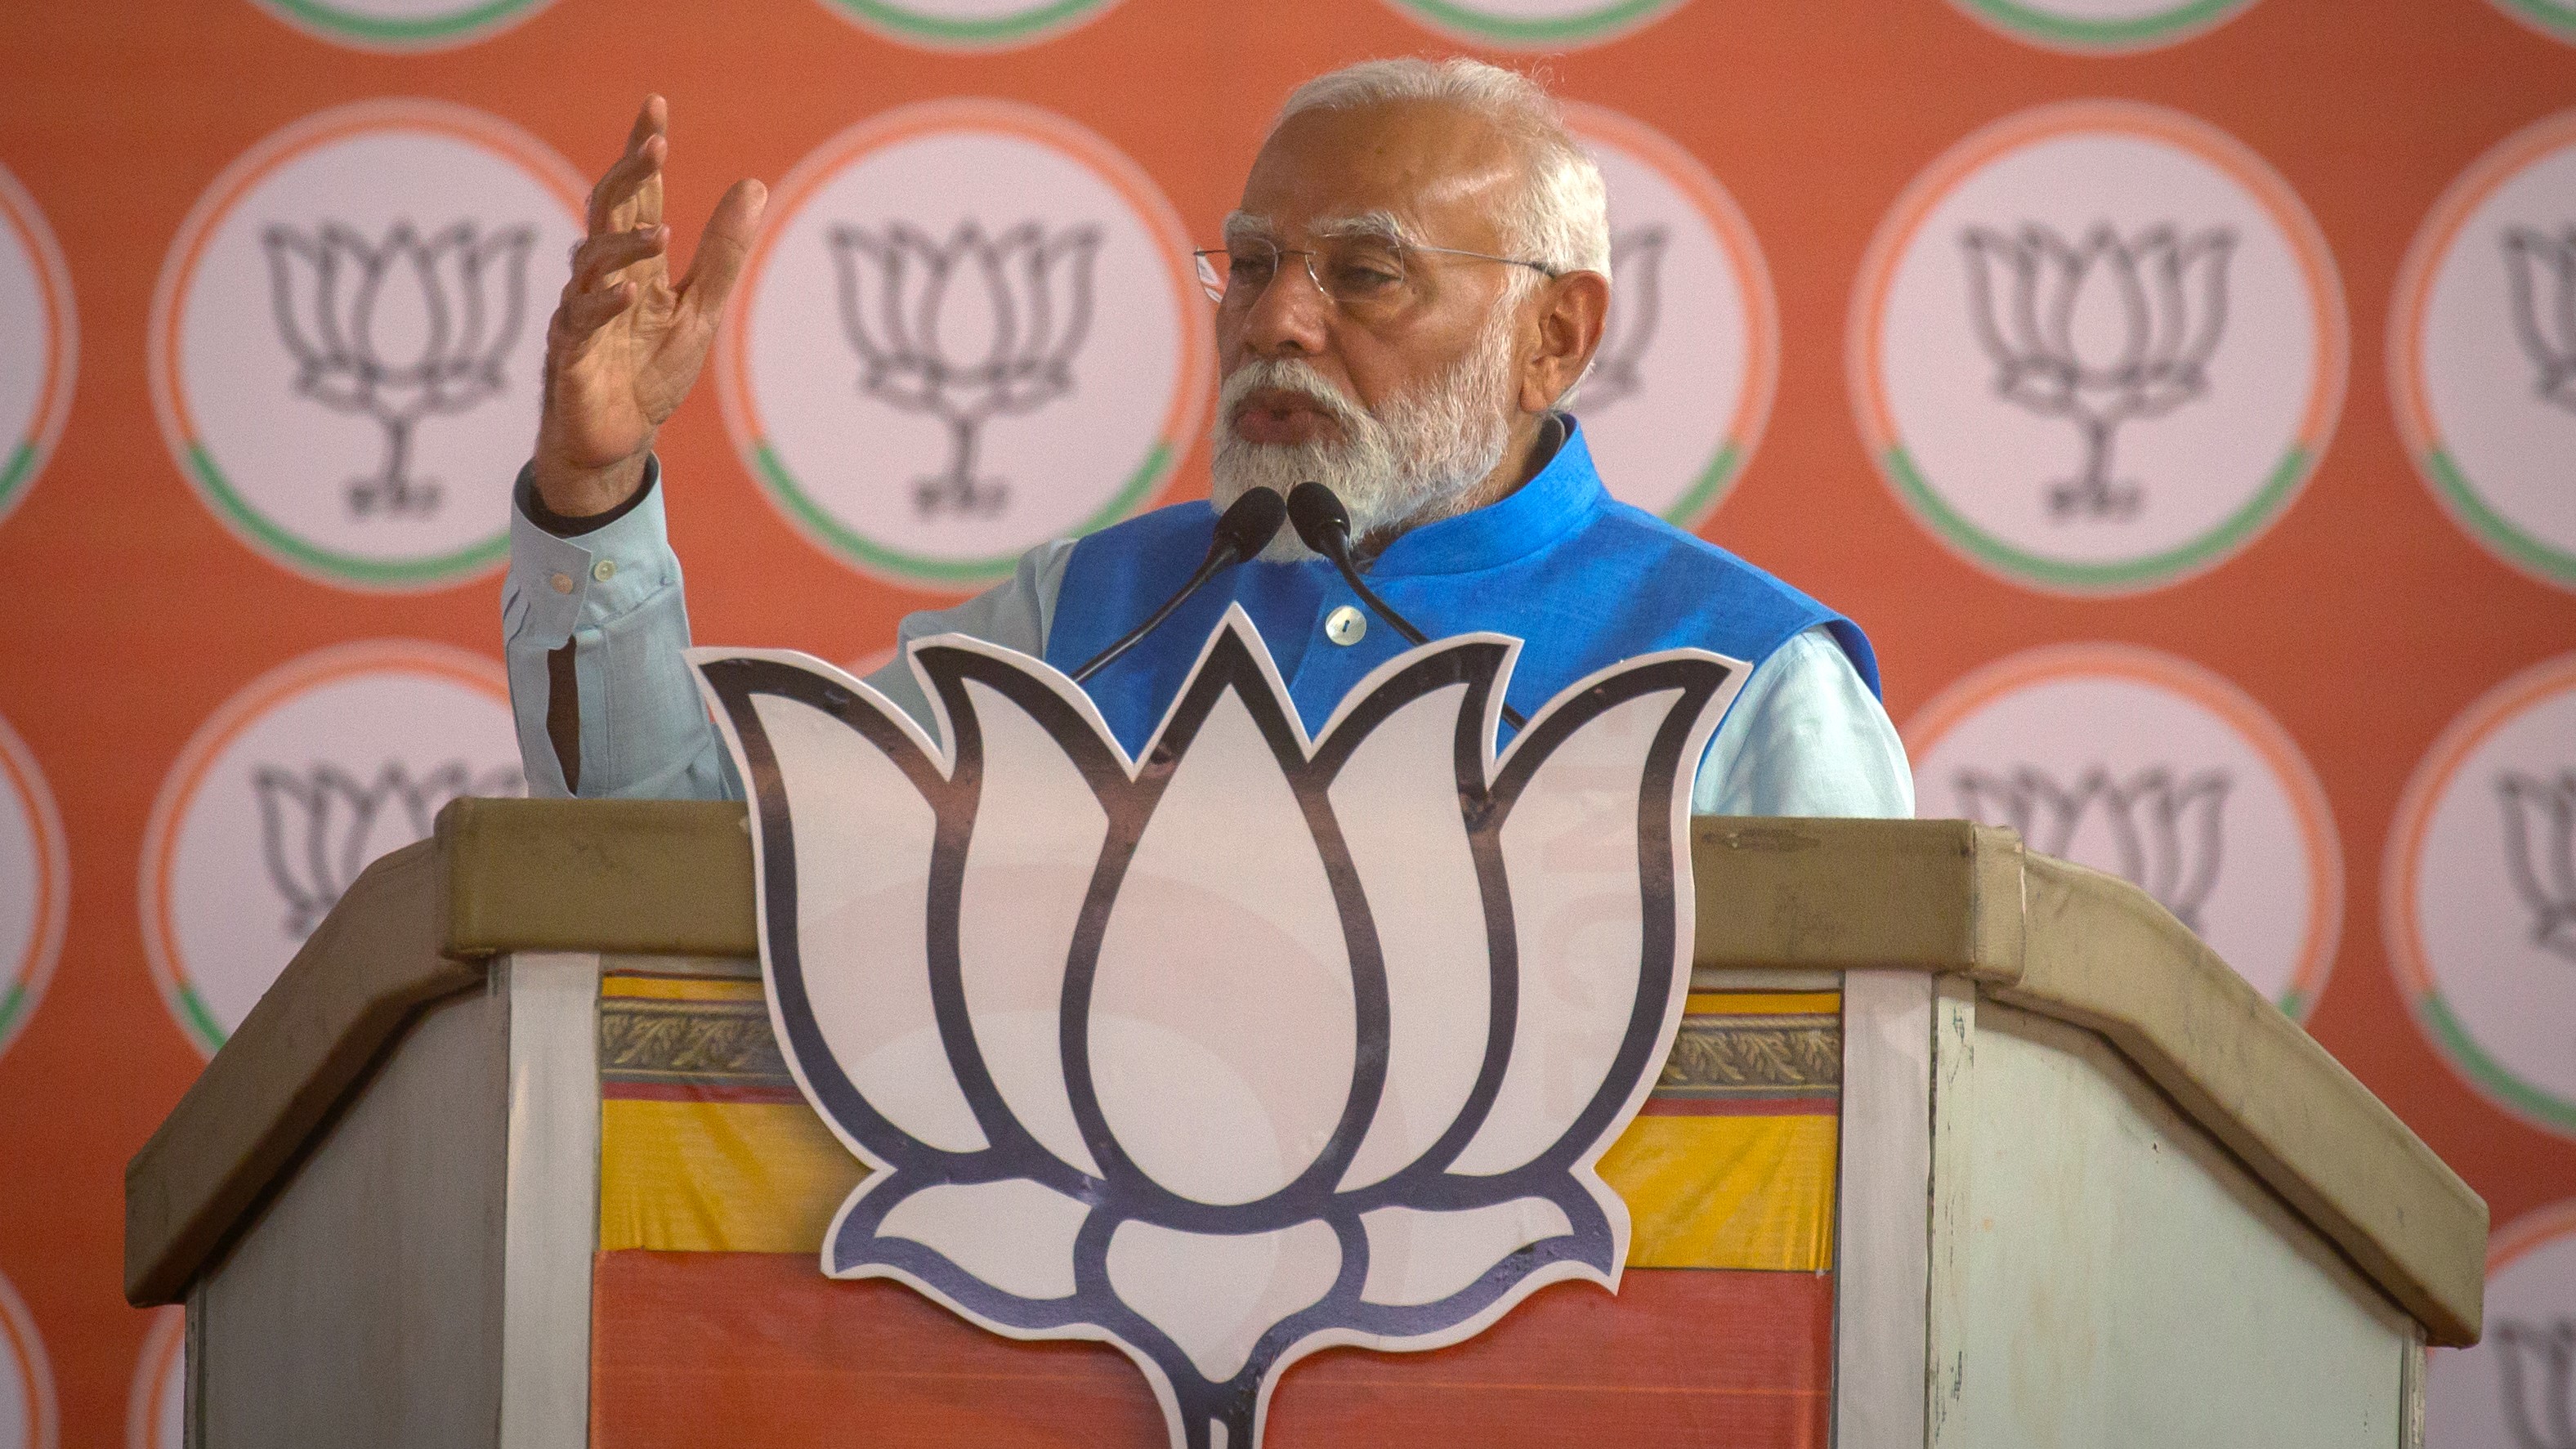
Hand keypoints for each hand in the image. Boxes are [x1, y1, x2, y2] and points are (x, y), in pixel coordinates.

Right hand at [532, 96, 765, 516]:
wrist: (618, 443)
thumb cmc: (650, 373)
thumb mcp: (700, 309)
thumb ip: (722, 252)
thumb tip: (754, 186)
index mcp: (632, 263)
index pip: (635, 195)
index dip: (642, 151)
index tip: (655, 106)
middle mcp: (599, 278)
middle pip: (605, 212)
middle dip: (628, 176)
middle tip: (656, 146)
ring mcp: (580, 312)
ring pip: (592, 262)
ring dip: (626, 244)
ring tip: (663, 234)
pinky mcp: (569, 353)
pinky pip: (581, 320)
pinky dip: (605, 304)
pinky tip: (628, 291)